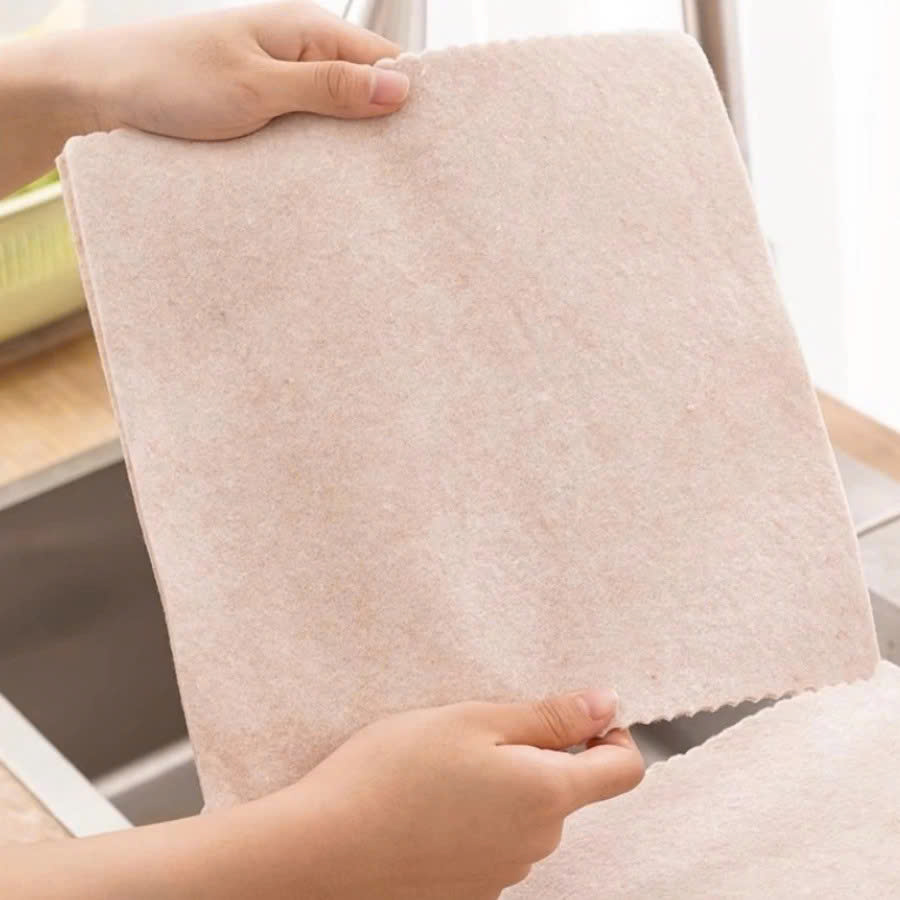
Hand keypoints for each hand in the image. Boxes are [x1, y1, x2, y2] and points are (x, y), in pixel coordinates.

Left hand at [0, 2, 408, 194]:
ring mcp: (276, 85)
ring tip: (367, 188)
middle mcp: (295, 54)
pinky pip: (302, 133)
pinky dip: (315, 156)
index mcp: (304, 30)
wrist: (97, 92)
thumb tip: (399, 90)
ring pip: (333, 118)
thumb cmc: (168, 77)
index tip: (432, 145)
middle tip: (402, 180)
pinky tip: (322, 183)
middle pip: (361, 93)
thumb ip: (330, 89)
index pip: (382, 62)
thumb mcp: (258, 86)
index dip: (409, 101)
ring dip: (347, 149)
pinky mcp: (257, 113)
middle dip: (382, 132)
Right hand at [0, 688, 641, 898]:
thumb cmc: (394, 773)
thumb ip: (548, 717)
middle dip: (539, 753)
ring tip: (444, 764)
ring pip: (527, 814)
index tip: (577, 713)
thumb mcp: (472, 721)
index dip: (613, 733)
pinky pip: (495, 841)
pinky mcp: (471, 888)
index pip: (623, 770)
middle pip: (568, 789)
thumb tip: (607, 705)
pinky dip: (478, 816)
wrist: (325, 850)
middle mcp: (536, 842)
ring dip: (505, 784)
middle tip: (480, 727)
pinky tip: (430, 802)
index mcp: (547, 795)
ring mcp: (504, 872)